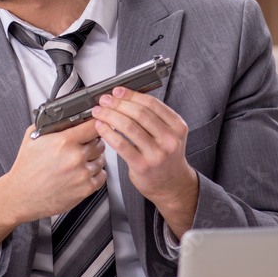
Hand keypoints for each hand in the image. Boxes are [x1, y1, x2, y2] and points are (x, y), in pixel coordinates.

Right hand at [0, 118, 106, 257]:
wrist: (21, 195)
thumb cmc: (26, 169)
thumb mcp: (32, 137)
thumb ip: (49, 124)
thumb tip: (62, 116)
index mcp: (64, 141)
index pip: (93, 125)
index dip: (95, 123)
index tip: (95, 123)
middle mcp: (75, 157)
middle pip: (100, 142)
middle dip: (93, 141)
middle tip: (84, 144)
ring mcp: (82, 174)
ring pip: (102, 159)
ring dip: (94, 158)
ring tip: (81, 160)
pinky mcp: (85, 189)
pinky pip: (101, 176)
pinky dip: (95, 173)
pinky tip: (84, 172)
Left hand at [92, 87, 198, 240]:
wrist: (171, 184)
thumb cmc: (166, 157)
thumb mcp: (170, 134)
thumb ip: (154, 117)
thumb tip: (126, 97)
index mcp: (177, 126)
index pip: (151, 103)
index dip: (131, 95)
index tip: (118, 91)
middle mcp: (169, 139)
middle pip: (139, 113)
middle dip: (118, 103)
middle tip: (105, 100)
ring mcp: (156, 154)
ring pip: (129, 127)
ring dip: (110, 115)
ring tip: (100, 112)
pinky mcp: (142, 165)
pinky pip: (121, 144)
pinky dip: (108, 132)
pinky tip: (101, 127)